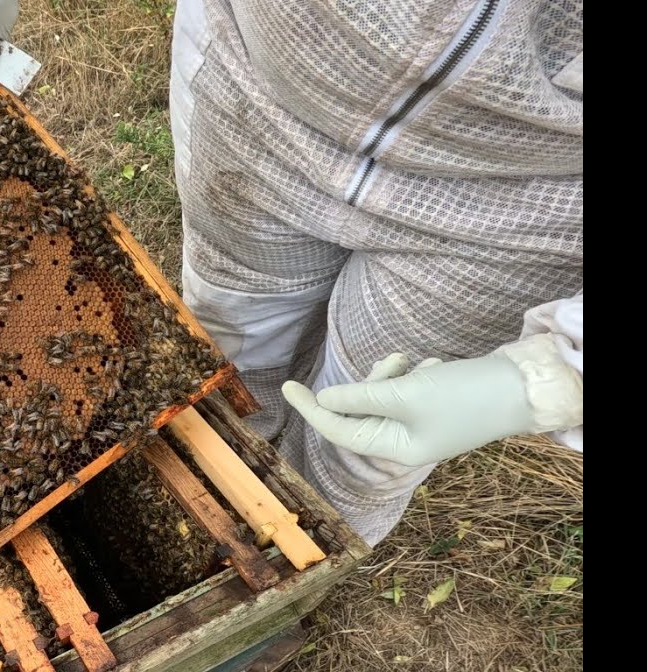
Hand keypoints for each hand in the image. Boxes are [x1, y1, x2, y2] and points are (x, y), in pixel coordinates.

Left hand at [281, 352, 541, 466]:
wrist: (523, 388)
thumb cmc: (462, 395)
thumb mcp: (403, 395)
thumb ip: (359, 398)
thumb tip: (324, 400)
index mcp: (393, 449)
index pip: (337, 430)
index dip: (311, 408)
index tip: (286, 386)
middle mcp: (403, 442)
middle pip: (360, 409)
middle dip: (369, 381)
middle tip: (394, 364)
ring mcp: (419, 425)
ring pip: (382, 394)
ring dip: (393, 372)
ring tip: (416, 361)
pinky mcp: (434, 407)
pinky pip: (407, 388)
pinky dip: (415, 373)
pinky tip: (436, 365)